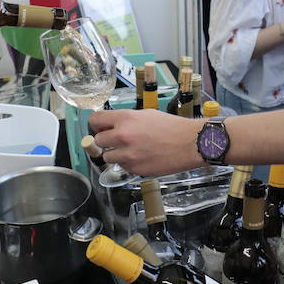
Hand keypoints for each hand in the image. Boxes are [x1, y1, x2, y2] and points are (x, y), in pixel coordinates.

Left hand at [90, 109, 205, 176]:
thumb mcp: (145, 114)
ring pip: (108, 157)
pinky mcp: (134, 169)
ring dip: (115, 154)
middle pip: (98, 141)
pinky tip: (141, 157)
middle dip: (106, 141)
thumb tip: (111, 126)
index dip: (96, 124)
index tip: (100, 127)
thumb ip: (125, 120)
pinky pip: (123, 167)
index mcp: (125, 119)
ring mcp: (128, 155)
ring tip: (130, 150)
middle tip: (116, 141)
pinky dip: (128, 163)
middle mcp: (122, 137)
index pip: (95, 120)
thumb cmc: (171, 127)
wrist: (189, 143)